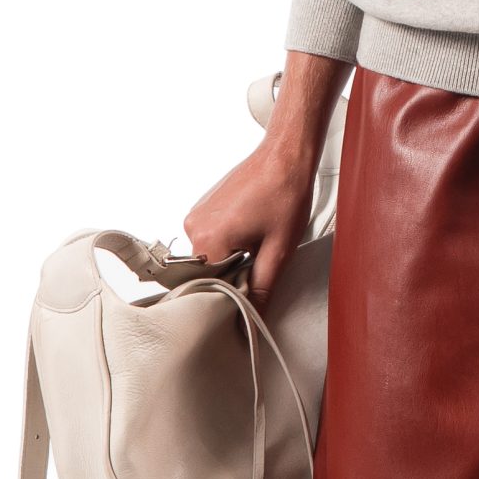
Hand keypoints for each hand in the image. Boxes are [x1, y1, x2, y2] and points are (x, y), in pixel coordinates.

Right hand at [183, 51, 348, 306]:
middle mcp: (193, 228)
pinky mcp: (202, 207)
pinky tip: (251, 233)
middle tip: (261, 266)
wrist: (285, 157)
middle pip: (207, 272)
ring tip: (258, 245)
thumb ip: (261, 288)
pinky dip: (228, 243)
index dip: (231, 296)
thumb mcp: (278, 251)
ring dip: (231, 259)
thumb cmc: (286, 198)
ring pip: (210, 256)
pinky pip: (210, 238)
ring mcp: (195, 215)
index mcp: (208, 240)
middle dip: (232, 276)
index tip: (252, 295)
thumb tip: (251, 321)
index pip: (210, 287)